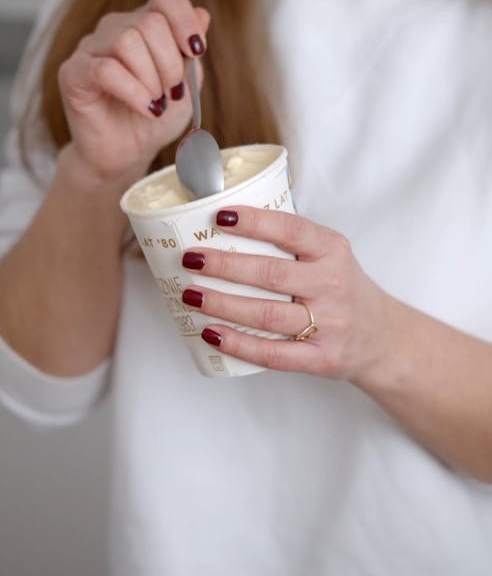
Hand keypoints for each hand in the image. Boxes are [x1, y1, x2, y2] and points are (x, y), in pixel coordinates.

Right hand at [58, 0, 209, 182]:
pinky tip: (145, 109)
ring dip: (151, 79)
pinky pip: (106, 70)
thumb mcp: (185, 86)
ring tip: (155, 105)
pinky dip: (133, 92)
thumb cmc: (154, 119)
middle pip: (150, 22)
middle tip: (172, 94)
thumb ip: (191, 52)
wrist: (126, 155)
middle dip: (170, 63)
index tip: (196, 52)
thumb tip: (203, 14)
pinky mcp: (73, 73)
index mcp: (145, 25)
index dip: (185, 20)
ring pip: (127, 41)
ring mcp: (91, 48)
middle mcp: (115, 28)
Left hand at [182, 206, 391, 378]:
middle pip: (271, 274)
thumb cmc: (343, 289)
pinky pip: (274, 354)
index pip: (292, 230)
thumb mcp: (331, 255)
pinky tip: (212, 334)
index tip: (220, 217)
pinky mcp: (322, 359)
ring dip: (223, 305)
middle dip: (225, 266)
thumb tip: (226, 221)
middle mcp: (333, 286)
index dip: (255, 222)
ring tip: (191, 295)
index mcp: (333, 252)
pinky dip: (239, 345)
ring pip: (267, 315)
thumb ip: (293, 241)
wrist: (383, 338)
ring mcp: (329, 325)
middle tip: (191, 258)